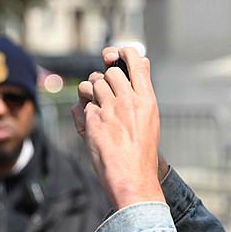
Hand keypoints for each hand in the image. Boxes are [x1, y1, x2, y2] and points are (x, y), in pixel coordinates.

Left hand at [71, 47, 164, 207]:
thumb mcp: (149, 120)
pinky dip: (81, 113)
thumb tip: (136, 64)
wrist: (132, 179)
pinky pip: (80, 105)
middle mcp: (129, 100)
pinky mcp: (93, 120)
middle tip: (102, 95)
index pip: (136, 60)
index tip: (113, 55)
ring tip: (94, 107)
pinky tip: (89, 125)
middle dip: (102, 79)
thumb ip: (139, 94)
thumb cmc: (141, 153)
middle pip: (109, 71)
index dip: (122, 52)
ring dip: (89, 92)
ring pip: (92, 83)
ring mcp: (110, 109)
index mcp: (147, 99)